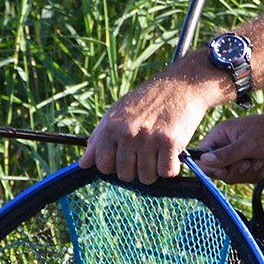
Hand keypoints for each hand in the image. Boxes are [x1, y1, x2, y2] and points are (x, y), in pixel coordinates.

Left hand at [80, 68, 216, 183]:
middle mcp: (128, 133)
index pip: (103, 167)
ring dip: (154, 170)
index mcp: (111, 127)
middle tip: (145, 152)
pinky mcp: (170, 142)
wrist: (181, 85)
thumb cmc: (147, 102)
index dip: (115, 166)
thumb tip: (83, 164)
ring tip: (158, 151)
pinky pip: (167, 172)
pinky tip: (171, 152)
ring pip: (146, 178)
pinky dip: (171, 167)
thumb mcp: (116, 114)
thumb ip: (98, 140)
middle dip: (136, 169)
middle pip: (125, 176)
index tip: (125, 156)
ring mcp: (149, 138)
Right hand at [194, 108, 263, 183]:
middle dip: (235, 171)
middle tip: (248, 163)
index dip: (211, 167)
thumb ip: (225, 155)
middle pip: (218, 170)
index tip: (225, 169)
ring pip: (232, 176)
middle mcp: (227, 145)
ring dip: (247, 173)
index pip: (203, 156)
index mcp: (221, 134)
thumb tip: (203, 161)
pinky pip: (244, 178)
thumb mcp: (247, 144)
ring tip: (260, 162)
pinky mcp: (249, 164)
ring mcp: (239, 155)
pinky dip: (255, 175)